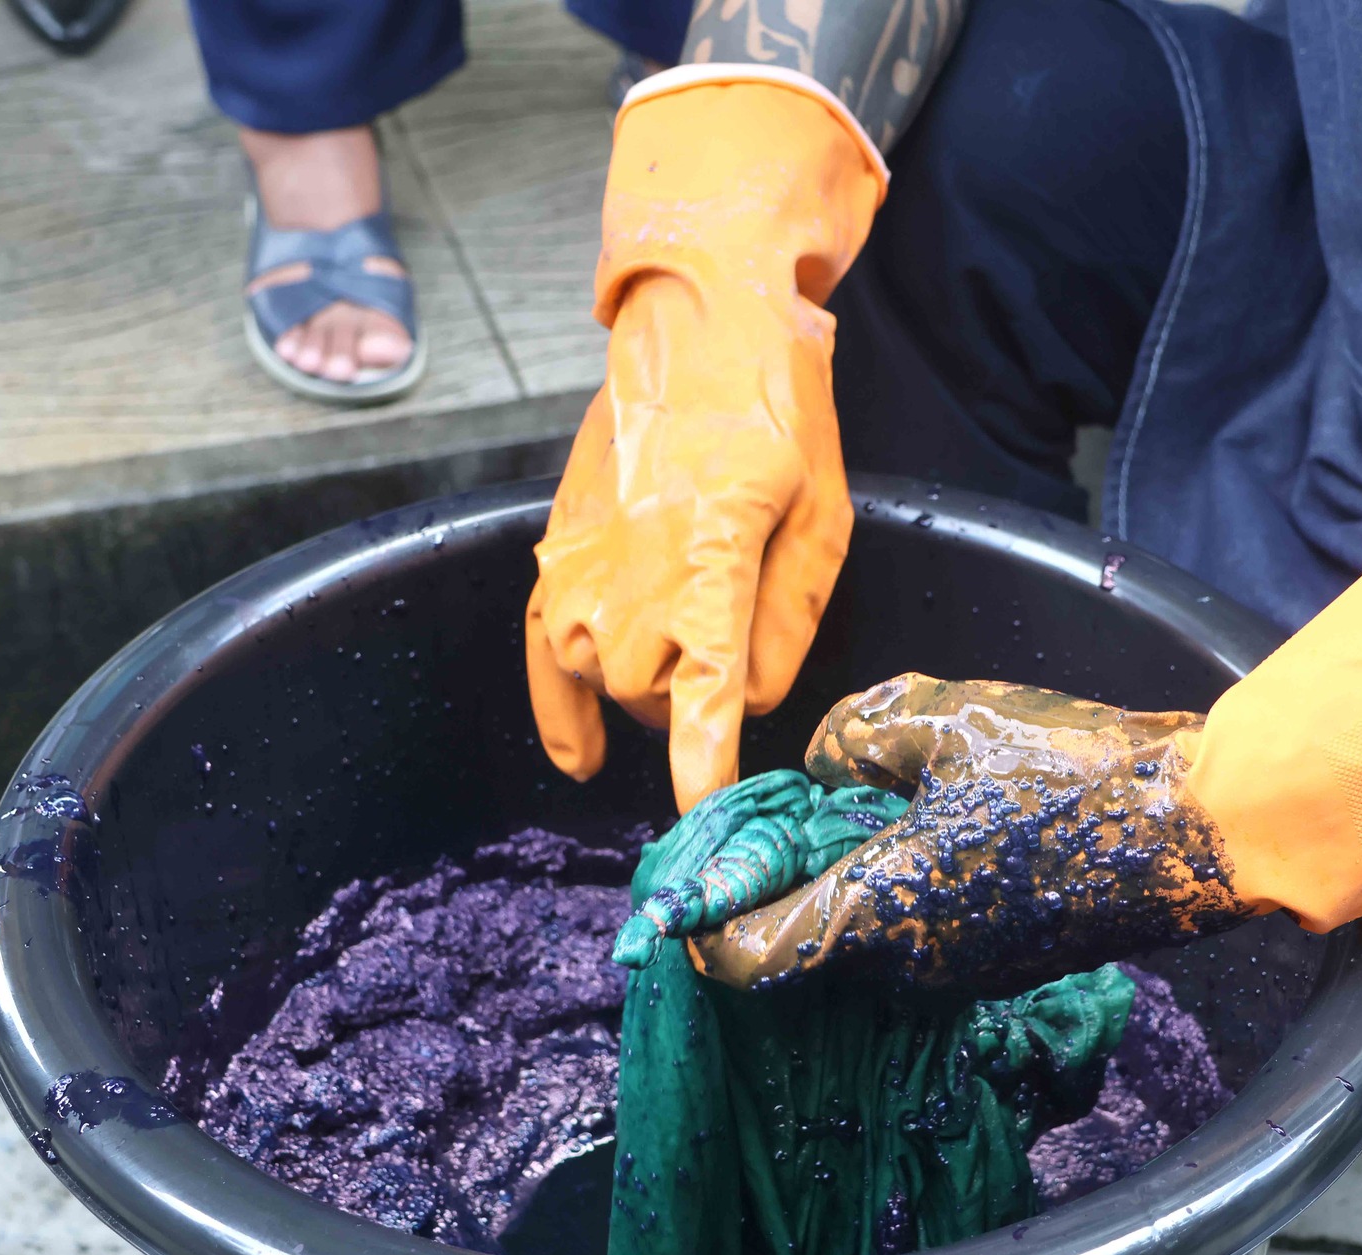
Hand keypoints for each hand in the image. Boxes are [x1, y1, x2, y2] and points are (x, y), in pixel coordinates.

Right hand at [525, 71, 886, 813]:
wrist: (697, 323)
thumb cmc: (777, 412)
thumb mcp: (821, 514)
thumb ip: (789, 621)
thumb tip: (750, 705)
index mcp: (705, 558)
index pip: (700, 691)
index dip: (704, 766)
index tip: (703, 824)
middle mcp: (627, 571)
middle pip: (655, 698)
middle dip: (697, 697)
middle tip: (738, 642)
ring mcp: (578, 563)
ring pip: (604, 681)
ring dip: (648, 685)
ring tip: (685, 642)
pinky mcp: (554, 550)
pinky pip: (540, 652)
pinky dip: (558, 710)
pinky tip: (579, 759)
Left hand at [686, 675, 1250, 995]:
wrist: (1200, 829)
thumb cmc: (1070, 772)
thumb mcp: (946, 718)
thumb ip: (856, 734)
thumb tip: (825, 764)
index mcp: (877, 915)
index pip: (745, 960)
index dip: (703, 922)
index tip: (694, 880)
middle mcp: (907, 969)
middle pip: (798, 951)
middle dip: (776, 887)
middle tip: (785, 817)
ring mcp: (957, 978)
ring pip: (859, 945)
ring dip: (840, 888)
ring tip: (864, 809)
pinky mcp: (998, 967)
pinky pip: (912, 942)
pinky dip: (893, 897)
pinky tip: (925, 829)